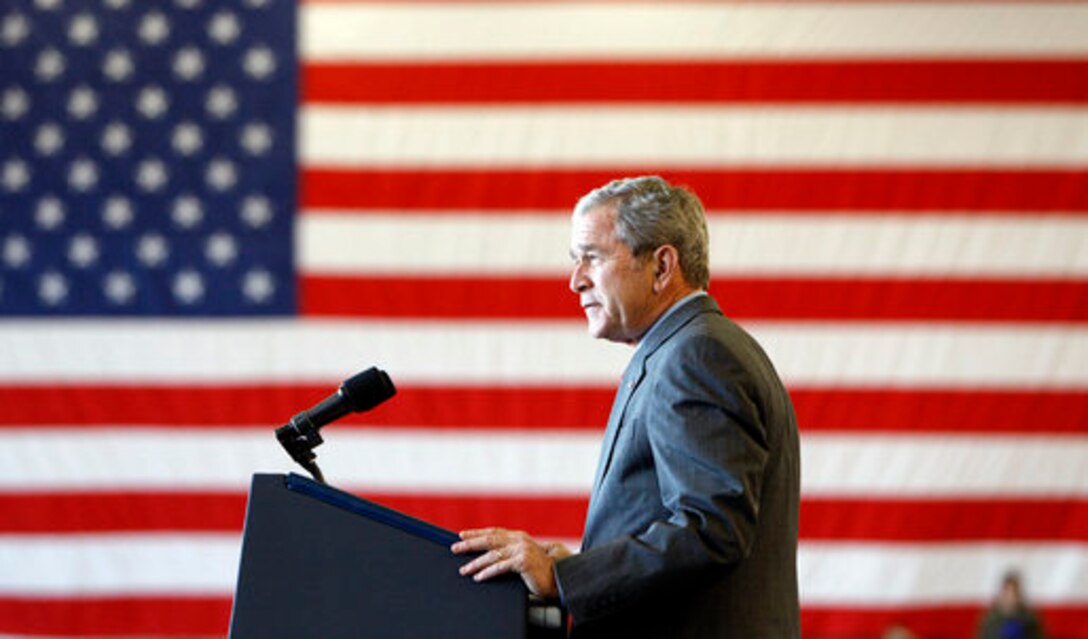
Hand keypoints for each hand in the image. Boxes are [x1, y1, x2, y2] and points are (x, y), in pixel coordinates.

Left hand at [451, 527, 572, 598]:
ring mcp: (522, 550)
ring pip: (493, 555)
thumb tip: (490, 555)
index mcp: (519, 536)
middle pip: (489, 540)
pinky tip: (478, 577)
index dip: (476, 533)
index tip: (461, 535)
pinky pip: (501, 567)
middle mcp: (520, 540)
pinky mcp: (523, 562)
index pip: (494, 532)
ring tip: (464, 569)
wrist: (561, 578)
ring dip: (476, 563)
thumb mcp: (525, 557)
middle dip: (470, 544)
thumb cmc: (542, 571)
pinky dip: (488, 572)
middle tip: (455, 548)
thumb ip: (511, 553)